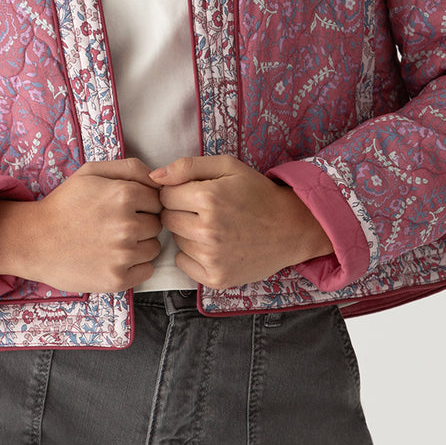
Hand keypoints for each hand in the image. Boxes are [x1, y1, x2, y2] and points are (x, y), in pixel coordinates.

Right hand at [22, 158, 163, 294]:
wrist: (34, 241)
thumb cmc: (64, 205)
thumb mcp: (91, 172)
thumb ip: (130, 168)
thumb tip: (159, 178)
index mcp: (124, 195)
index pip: (157, 200)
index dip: (143, 203)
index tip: (124, 208)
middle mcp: (127, 225)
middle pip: (157, 224)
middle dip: (141, 223)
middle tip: (115, 225)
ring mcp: (123, 255)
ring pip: (154, 248)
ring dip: (140, 245)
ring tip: (113, 242)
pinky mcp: (118, 279)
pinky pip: (146, 270)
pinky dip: (135, 266)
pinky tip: (114, 259)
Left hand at [149, 155, 334, 288]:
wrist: (291, 228)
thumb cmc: (257, 194)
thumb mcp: (227, 167)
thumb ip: (187, 167)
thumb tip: (154, 177)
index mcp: (208, 198)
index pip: (165, 196)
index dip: (178, 192)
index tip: (195, 193)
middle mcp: (207, 230)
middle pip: (167, 219)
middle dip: (181, 212)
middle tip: (205, 211)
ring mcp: (212, 257)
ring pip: (176, 241)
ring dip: (187, 233)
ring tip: (214, 228)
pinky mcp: (216, 277)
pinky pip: (183, 263)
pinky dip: (193, 255)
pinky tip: (214, 246)